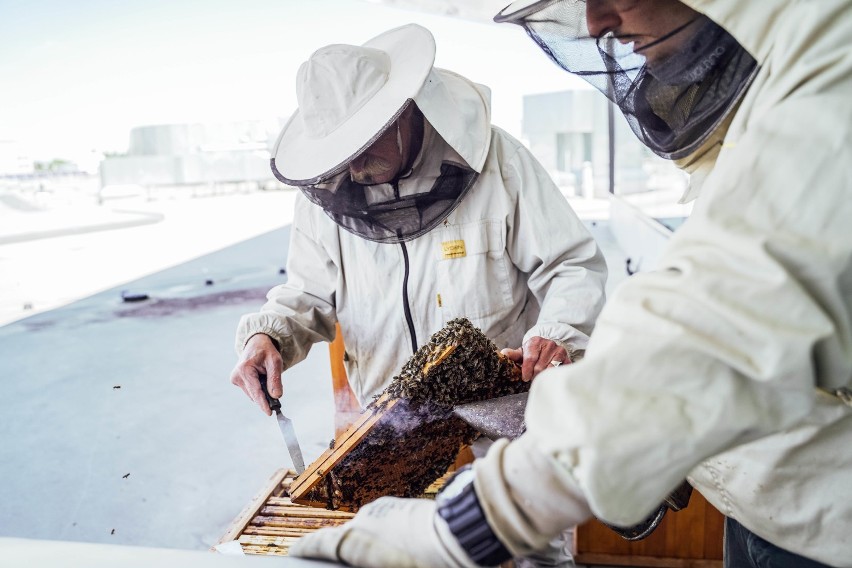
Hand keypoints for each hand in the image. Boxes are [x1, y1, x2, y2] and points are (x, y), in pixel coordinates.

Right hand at [229, 333, 282, 415]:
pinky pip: (250, 390)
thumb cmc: (266, 351)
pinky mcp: (236, 381)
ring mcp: (235, 379)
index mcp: (244, 369)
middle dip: (265, 398)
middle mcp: (237, 375)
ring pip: (252, 394)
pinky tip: (262, 380)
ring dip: (262, 393)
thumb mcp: (275, 362)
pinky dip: (258, 389)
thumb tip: (276, 396)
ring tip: (268, 381)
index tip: (269, 413)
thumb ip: (275, 379)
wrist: (256, 343)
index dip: (263, 403)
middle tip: (277, 401)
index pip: (256, 391)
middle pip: (254, 394)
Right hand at [290, 497, 474, 567]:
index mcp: (356, 539)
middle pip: (343, 538)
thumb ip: (365, 559)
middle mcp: (364, 519)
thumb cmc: (428, 562)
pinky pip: (382, 524)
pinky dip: (382, 537)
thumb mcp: (387, 565)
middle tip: (343, 562)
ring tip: (382, 560)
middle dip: (342, 552)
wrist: (462, 533)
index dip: (304, 549)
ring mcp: (382, 510)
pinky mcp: (400, 506)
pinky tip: (397, 551)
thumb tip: (359, 552)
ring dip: (367, 546)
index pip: (320, 544)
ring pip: (366, 531)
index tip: (294, 551)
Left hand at [501, 337, 569, 381]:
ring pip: (550, 370)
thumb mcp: (522, 352)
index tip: (525, 378)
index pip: (530, 358)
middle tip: (533, 377)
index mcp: (535, 341)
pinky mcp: (567, 358)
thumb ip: (512, 354)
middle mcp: (549, 344)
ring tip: (540, 377)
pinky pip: (560, 371)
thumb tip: (502, 354)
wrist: (549, 349)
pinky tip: (550, 377)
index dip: (526, 371)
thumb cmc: (533, 353)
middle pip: (539, 367)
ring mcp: (559, 350)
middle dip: (534, 375)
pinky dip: (553, 376)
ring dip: (543, 376)